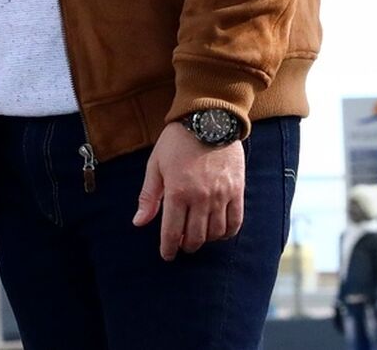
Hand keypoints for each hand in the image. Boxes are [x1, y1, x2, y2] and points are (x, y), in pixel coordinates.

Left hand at [133, 120, 244, 259]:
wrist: (209, 120)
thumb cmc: (177, 141)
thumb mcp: (155, 166)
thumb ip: (148, 196)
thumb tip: (139, 222)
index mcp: (177, 192)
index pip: (172, 232)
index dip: (168, 248)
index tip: (167, 255)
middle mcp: (200, 198)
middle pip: (195, 237)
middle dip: (186, 246)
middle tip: (181, 245)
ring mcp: (221, 195)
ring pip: (215, 233)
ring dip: (205, 240)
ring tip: (198, 236)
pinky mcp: (237, 191)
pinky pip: (235, 222)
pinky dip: (227, 232)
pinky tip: (219, 232)